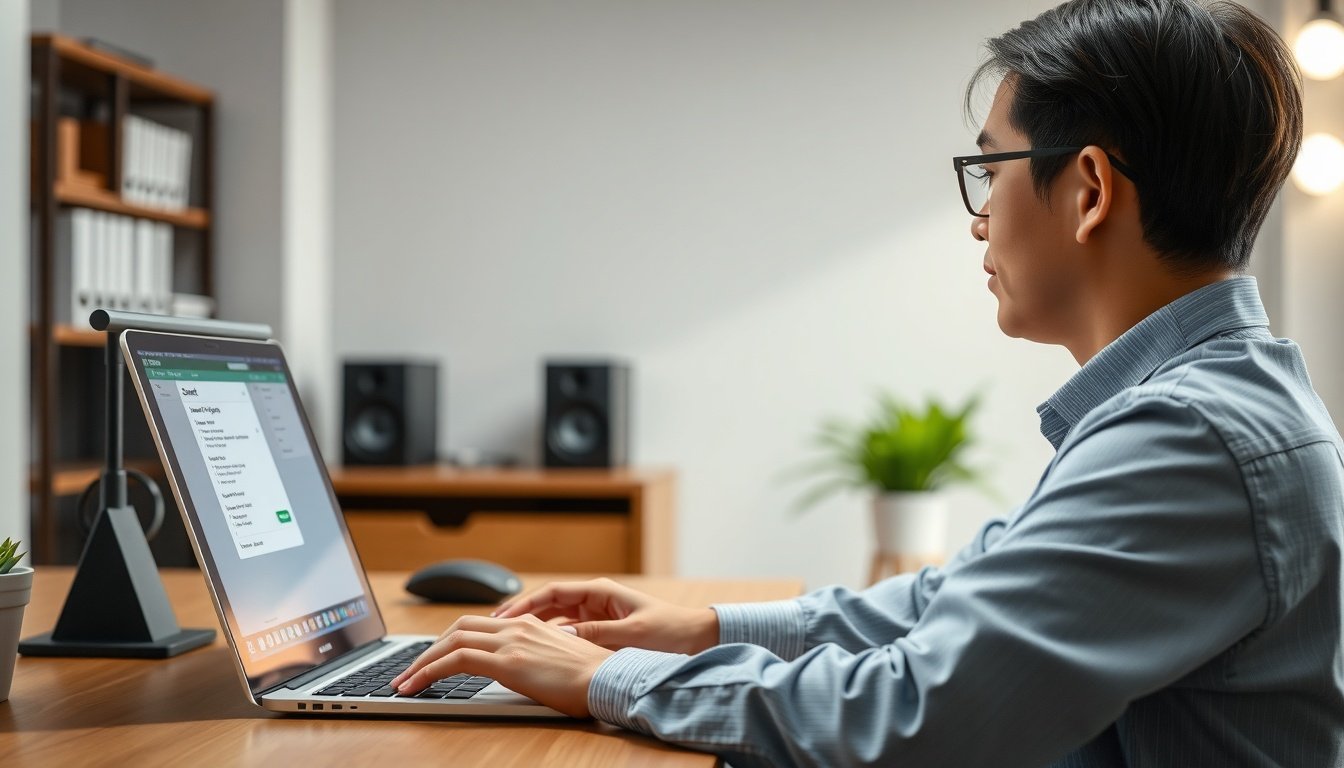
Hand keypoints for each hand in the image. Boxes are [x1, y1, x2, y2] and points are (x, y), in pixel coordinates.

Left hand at [389, 614, 612, 717]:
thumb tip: (522, 668)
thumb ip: (536, 656)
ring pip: (450, 641)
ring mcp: (511, 642)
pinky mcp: (507, 663)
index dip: (449, 640)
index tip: (434, 658)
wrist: (609, 680)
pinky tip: (416, 686)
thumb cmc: (591, 677)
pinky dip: (429, 671)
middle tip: (413, 671)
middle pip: (458, 627)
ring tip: (405, 683)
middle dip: (429, 650)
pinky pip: (455, 660)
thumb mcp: (558, 659)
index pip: (477, 624)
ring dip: (421, 662)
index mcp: (528, 624)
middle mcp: (516, 627)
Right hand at [491, 577, 718, 654]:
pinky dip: (552, 638)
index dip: (525, 603)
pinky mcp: (602, 629)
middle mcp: (596, 599)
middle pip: (549, 604)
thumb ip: (596, 633)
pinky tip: (536, 649)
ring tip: (507, 639)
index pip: (552, 593)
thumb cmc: (670, 631)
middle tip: (495, 628)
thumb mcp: (631, 634)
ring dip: (534, 627)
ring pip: (556, 618)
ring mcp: (597, 614)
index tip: (503, 615)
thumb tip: (561, 636)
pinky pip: (569, 631)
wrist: (696, 639)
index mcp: (600, 591)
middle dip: (521, 614)